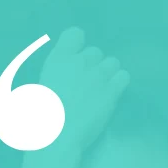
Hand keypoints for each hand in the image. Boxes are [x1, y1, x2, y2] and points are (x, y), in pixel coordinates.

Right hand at [38, 26, 129, 153]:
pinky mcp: (112, 91)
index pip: (75, 34)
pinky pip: (124, 76)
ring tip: (105, 88)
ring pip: (112, 62)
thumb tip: (64, 79)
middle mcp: (79, 62)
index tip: (78, 58)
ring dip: (110, 73)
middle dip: (94, 65)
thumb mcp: (43, 86)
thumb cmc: (43, 115)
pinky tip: (115, 93)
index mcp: (59, 58)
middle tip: (91, 83)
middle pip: (95, 52)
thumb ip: (57, 74)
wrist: (59, 133)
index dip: (79, 44)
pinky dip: (121, 82)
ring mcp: (97, 75)